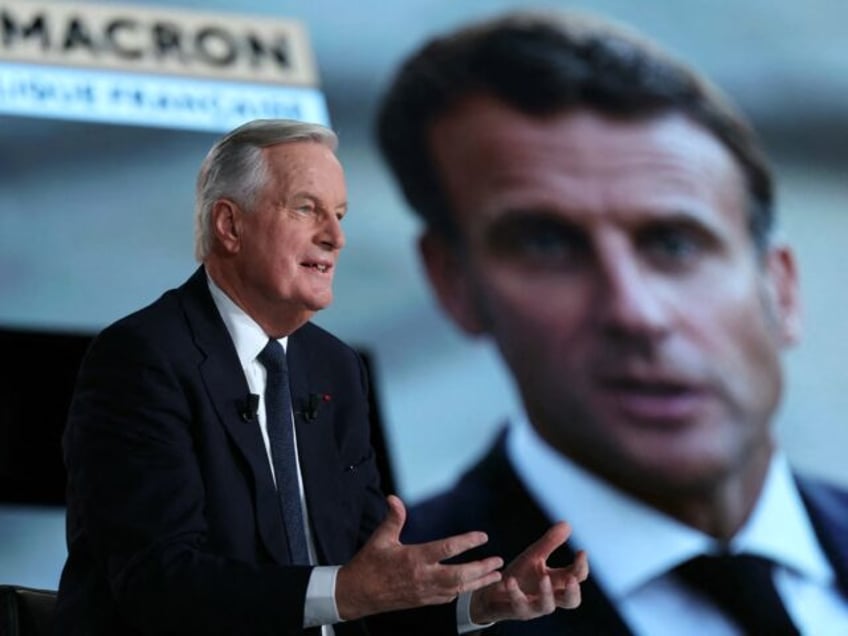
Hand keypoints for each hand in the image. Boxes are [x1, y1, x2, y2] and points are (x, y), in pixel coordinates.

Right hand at [336, 495, 504, 620]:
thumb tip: (394, 498)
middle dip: (481, 568)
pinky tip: (471, 586)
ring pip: (458, 589)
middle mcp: (423, 577)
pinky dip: (463, 591)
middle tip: (498, 561)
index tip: (483, 536)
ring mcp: (424, 592)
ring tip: (495, 575)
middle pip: (459, 574)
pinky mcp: (423, 602)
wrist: (356, 595)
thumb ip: (393, 518)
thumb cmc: (368, 564)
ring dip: (478, 582)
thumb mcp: (380, 539)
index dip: (467, 542)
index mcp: (414, 558)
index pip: (447, 549)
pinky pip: (448, 598)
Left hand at [469, 522, 588, 623]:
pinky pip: (519, 604)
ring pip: (548, 606)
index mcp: (557, 581)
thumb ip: (550, 542)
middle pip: (572, 601)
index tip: (581, 551)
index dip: (582, 566)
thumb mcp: (534, 556)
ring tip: (544, 578)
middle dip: (573, 591)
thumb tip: (567, 524)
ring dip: (547, 593)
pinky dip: (515, 592)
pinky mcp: (517, 610)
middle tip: (572, 579)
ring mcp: (534, 606)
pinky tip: (510, 580)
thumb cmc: (520, 574)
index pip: (577, 577)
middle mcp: (550, 596)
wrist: (493, 592)